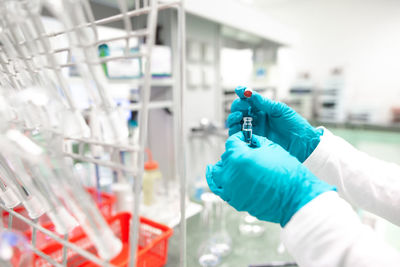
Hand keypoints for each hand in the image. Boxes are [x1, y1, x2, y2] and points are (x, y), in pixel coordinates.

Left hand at [206, 132, 334, 226]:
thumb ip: (255, 142)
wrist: (296, 197)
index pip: (231, 142)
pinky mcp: (236, 202)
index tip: (243, 139)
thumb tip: (248, 142)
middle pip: (223, 159)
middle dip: (232, 153)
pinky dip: (222, 184)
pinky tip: (224, 181)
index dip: (239, 138)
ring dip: (220, 169)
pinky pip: (222, 191)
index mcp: (239, 157)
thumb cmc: (287, 172)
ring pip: (216, 176)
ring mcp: (231, 190)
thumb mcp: (272, 148)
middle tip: (241, 152)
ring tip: (221, 166)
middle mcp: (231, 174)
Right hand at [227, 86, 322, 162]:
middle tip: (243, 106)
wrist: (302, 144)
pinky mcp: (252, 141)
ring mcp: (254, 130)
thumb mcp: (280, 110)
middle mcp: (256, 119)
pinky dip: (234, 130)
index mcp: (263, 109)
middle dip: (237, 106)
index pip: (248, 100)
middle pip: (239, 110)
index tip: (240, 90)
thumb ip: (264, 103)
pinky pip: (238, 136)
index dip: (242, 94)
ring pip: (235, 123)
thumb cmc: (295, 126)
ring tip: (240, 116)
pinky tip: (239, 126)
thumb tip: (249, 92)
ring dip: (233, 118)